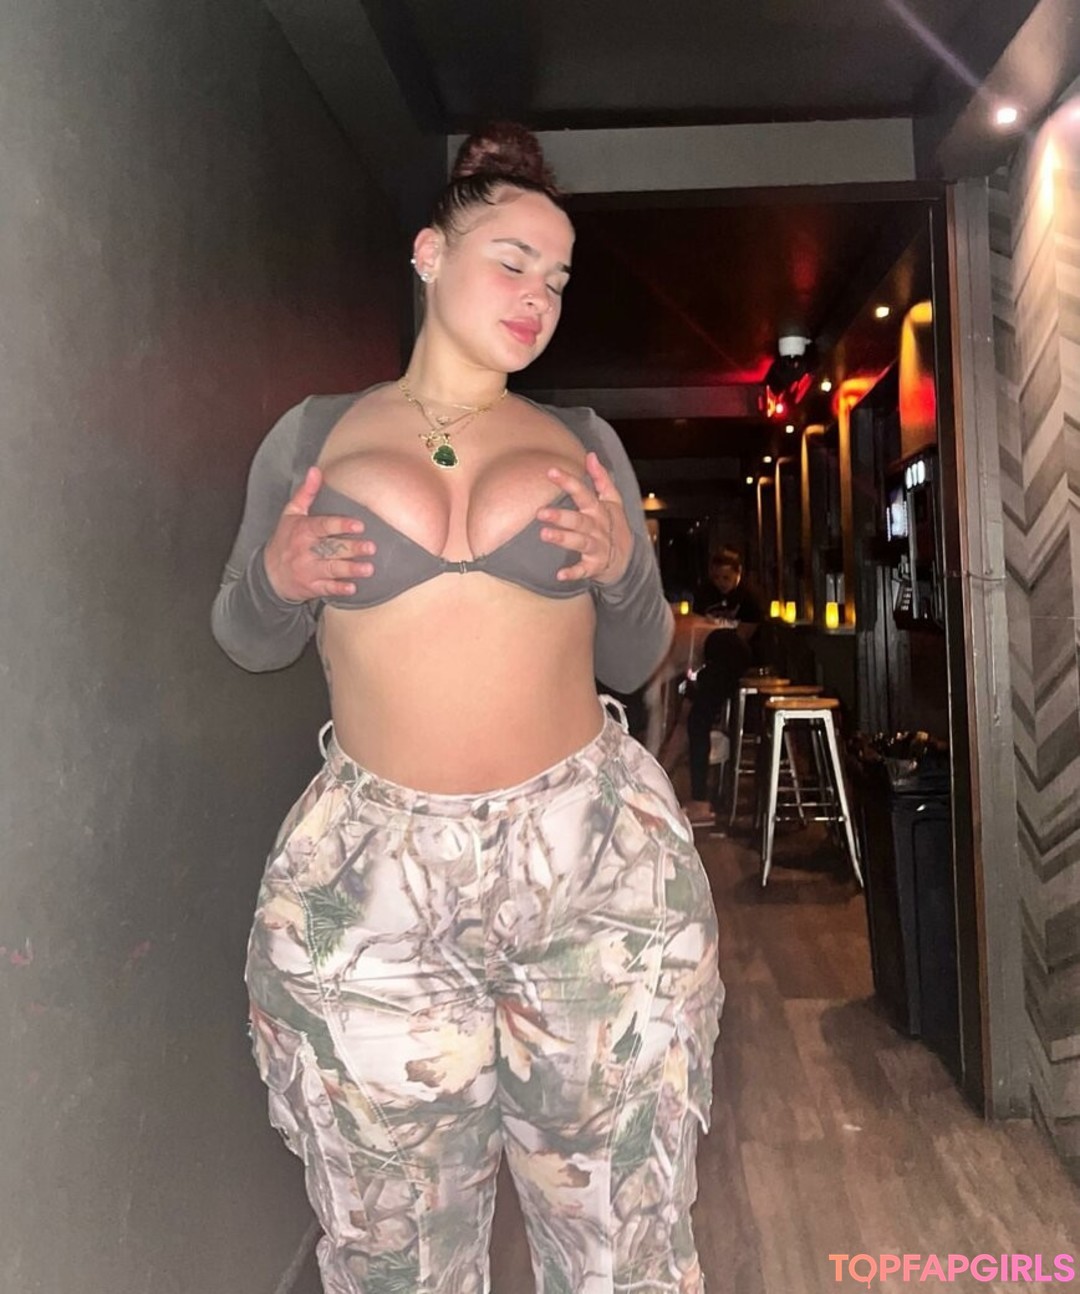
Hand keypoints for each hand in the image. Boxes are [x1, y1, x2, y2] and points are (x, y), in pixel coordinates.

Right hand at [263, 467, 375, 601]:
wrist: (268, 574)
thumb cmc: (284, 540)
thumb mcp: (291, 514)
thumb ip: (306, 493)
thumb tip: (315, 470)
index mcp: (302, 531)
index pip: (322, 526)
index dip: (340, 525)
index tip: (359, 525)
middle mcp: (305, 551)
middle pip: (331, 549)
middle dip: (351, 549)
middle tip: (371, 547)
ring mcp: (308, 570)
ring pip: (331, 569)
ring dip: (350, 569)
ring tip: (369, 568)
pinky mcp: (311, 587)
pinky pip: (326, 588)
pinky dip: (339, 589)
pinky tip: (352, 587)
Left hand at [536, 452, 632, 584]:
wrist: (628, 559)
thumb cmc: (614, 526)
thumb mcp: (612, 500)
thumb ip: (601, 478)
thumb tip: (590, 455)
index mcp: (599, 510)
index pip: (584, 493)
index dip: (568, 482)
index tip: (550, 472)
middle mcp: (598, 527)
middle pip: (579, 520)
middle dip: (561, 516)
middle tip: (540, 512)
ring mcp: (598, 547)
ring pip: (580, 541)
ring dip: (563, 538)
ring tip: (544, 534)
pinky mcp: (595, 566)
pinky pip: (584, 570)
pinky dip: (574, 573)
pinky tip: (560, 575)